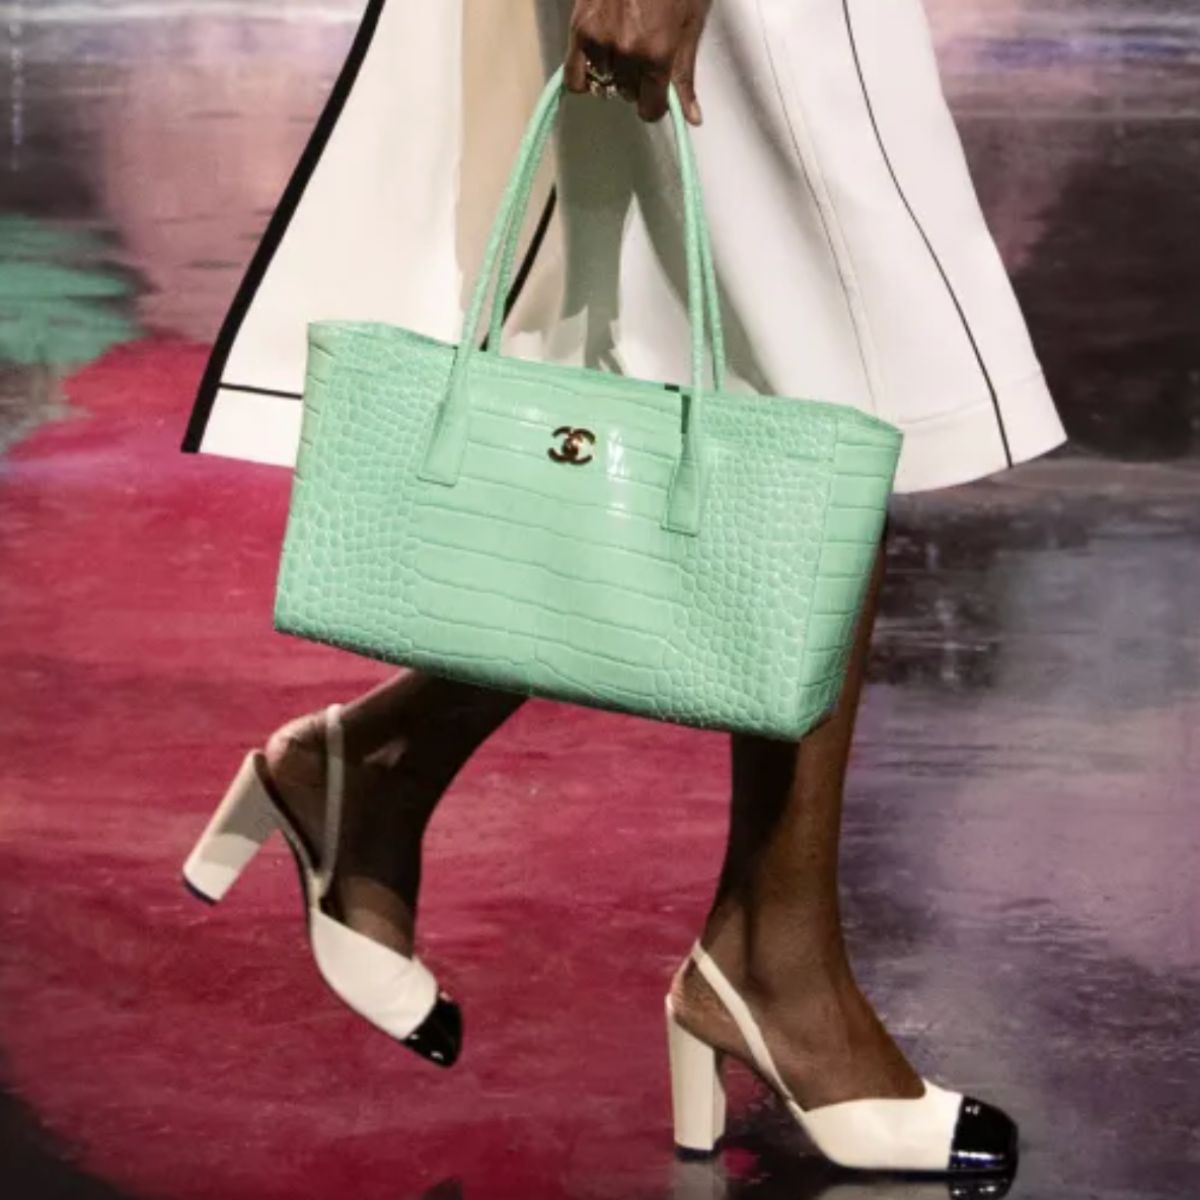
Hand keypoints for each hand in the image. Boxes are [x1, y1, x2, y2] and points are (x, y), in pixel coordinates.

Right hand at [564, 0, 712, 125]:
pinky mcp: (580, 29)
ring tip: (621, 46)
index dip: (655, 105)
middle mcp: (627, 52)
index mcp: (658, 53)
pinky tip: (598, 61)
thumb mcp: (691, 23)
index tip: (656, 96)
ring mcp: (600, 41)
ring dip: (612, 74)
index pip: (650, 109)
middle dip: (635, 83)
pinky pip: (575, 77)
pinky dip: (585, 76)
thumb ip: (686, 73)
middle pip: (627, 96)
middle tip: (641, 56)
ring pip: (604, 85)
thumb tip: (692, 117)